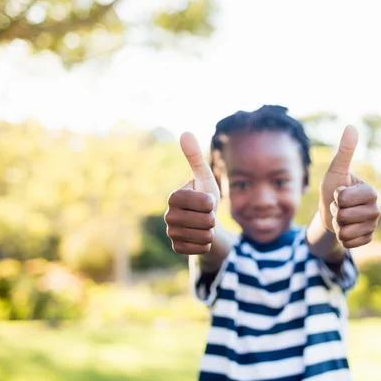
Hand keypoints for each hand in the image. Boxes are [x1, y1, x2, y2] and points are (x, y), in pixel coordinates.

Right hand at [164, 132, 220, 254]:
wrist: (205, 222)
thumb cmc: (205, 196)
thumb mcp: (204, 177)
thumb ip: (195, 157)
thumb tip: (185, 132)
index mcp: (173, 197)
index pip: (204, 203)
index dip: (211, 202)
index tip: (207, 200)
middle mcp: (168, 216)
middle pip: (206, 221)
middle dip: (213, 218)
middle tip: (206, 214)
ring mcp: (171, 233)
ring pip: (205, 236)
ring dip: (211, 230)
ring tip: (204, 225)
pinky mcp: (177, 248)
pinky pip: (201, 248)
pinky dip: (206, 243)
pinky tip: (200, 237)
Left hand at [319, 125, 380, 247]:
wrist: (328, 213)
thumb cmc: (332, 189)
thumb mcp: (336, 170)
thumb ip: (345, 151)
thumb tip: (352, 126)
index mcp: (371, 193)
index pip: (346, 200)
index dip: (336, 198)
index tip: (339, 193)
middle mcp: (376, 210)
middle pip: (346, 217)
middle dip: (335, 213)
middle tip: (338, 207)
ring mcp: (372, 226)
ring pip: (346, 232)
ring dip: (337, 226)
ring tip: (340, 218)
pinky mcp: (366, 239)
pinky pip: (350, 243)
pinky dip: (341, 238)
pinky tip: (345, 229)